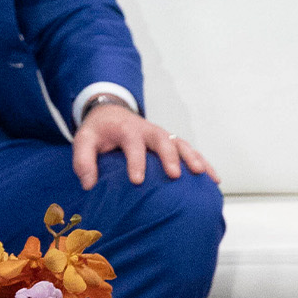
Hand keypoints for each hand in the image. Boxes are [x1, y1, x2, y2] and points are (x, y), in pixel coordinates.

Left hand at [71, 99, 211, 190]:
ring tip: (202, 174)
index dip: (135, 161)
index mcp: (127, 130)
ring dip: (193, 158)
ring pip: (181, 144)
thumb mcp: (84, 140)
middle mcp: (148, 131)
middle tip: (175, 175)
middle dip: (170, 157)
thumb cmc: (99, 131)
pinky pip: (191, 151)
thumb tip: (89, 184)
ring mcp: (162, 136)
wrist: (112, 113)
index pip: (133, 144)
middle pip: (163, 140)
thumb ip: (83, 160)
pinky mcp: (171, 143)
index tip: (137, 180)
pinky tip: (214, 179)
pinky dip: (204, 162)